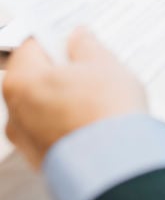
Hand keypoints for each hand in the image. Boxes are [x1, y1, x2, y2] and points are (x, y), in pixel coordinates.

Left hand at [3, 28, 147, 167]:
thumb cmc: (106, 111)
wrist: (116, 163)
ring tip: (100, 93)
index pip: (32, 46)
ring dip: (66, 97)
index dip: (56, 37)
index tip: (74, 36)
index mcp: (22, 81)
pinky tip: (95, 116)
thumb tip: (79, 37)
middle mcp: (14, 111)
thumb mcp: (104, 63)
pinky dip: (69, 121)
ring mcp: (26, 139)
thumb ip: (86, 46)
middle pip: (36, 78)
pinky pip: (53, 130)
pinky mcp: (42, 159)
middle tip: (92, 63)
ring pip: (45, 106)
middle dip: (62, 70)